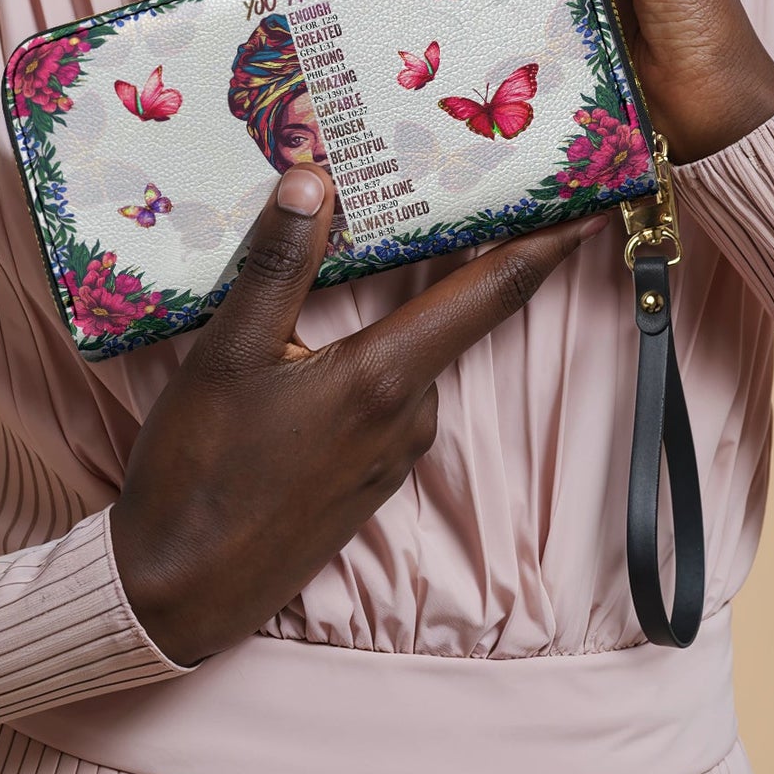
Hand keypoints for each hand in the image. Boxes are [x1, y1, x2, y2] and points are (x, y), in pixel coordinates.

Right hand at [110, 165, 607, 665]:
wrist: (180, 594)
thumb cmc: (199, 473)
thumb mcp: (227, 354)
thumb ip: (277, 265)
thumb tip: (314, 179)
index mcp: (387, 378)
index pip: (491, 292)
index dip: (547, 243)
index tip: (594, 203)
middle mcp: (411, 417)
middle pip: (447, 315)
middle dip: (451, 257)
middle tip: (438, 188)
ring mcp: (395, 455)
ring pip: (408, 357)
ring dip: (396, 312)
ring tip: (355, 256)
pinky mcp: (370, 481)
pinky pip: (386, 395)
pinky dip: (371, 357)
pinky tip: (317, 348)